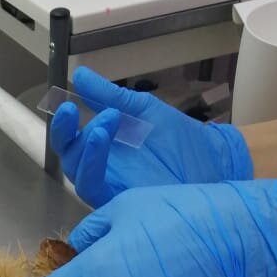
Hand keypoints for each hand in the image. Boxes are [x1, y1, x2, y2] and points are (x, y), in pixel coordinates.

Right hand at [50, 67, 253, 206]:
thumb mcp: (143, 109)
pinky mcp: (117, 200)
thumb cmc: (180, 140)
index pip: (72, 138)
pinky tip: (101, 139)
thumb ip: (110, 96)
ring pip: (78, 172)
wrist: (212, 162)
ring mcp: (109, 185)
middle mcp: (102, 167)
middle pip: (69, 156)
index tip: (65, 102)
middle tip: (71, 108)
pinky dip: (92, 163)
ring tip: (104, 121)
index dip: (63, 123)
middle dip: (66, 132)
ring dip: (84, 145)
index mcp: (105, 146)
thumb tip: (81, 75)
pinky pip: (93, 186)